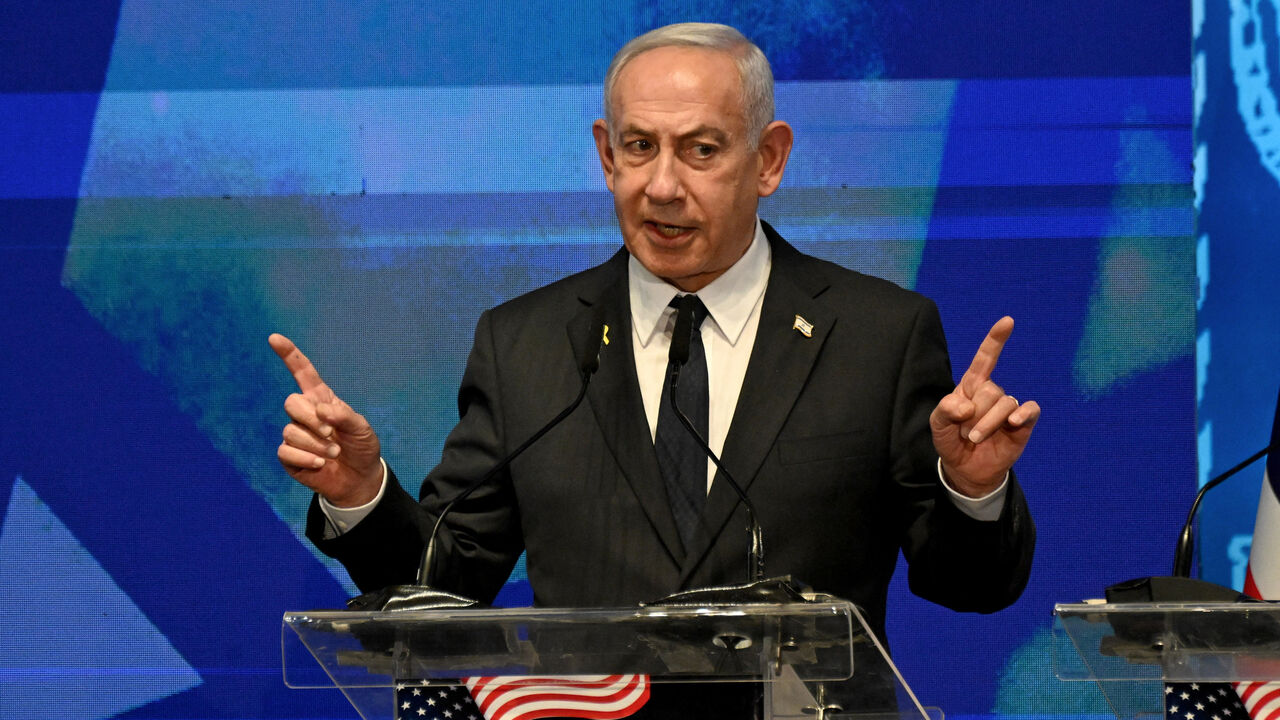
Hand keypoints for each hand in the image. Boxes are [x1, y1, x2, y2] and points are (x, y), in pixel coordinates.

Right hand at [270, 333, 382, 506]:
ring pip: (290, 430)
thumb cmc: (361, 447)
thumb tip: (321, 410)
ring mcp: (295, 434)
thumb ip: (344, 415)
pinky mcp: (289, 455)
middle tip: (332, 434)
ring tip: (334, 454)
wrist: (359, 478)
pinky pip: (285, 451)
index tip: (274, 338)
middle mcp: (305, 414)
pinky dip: (306, 458)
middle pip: (291, 402)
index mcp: (322, 399)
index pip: (303, 373)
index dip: (289, 355)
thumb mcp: (362, 428)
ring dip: (316, 444)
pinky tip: (320, 464)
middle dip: (312, 419)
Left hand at [930, 317, 1040, 497]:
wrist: (965, 469)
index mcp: (971, 386)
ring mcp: (1008, 408)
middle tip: (964, 432)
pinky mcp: (1023, 424)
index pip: (984, 359)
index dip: (995, 340)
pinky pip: (1029, 410)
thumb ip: (944, 410)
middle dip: (973, 414)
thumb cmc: (951, 440)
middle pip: (990, 389)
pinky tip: (1013, 422)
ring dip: (986, 424)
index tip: (1008, 321)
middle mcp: (992, 393)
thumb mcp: (937, 425)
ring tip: (975, 438)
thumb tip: (967, 406)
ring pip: (1005, 403)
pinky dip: (1022, 414)